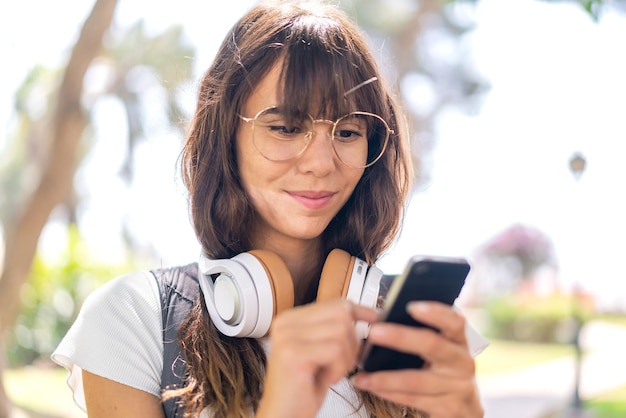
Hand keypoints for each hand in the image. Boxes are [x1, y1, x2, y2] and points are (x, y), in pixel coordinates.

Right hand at [256, 299, 377, 417]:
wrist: (285, 417)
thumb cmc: (304, 389)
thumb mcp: (322, 353)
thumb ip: (336, 330)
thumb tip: (370, 315)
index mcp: (291, 319)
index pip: (335, 303)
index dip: (360, 311)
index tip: (375, 319)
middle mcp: (285, 323)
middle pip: (341, 314)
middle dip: (352, 340)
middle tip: (344, 362)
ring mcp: (287, 337)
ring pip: (341, 331)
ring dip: (346, 358)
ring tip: (333, 372)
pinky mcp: (293, 354)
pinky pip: (335, 350)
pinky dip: (339, 368)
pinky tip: (328, 379)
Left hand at [352, 302, 483, 417]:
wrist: (465, 409)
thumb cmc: (445, 372)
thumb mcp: (443, 351)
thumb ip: (425, 334)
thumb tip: (387, 318)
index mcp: (459, 341)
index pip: (454, 321)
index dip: (435, 312)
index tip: (411, 306)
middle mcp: (463, 362)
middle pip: (433, 346)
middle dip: (400, 338)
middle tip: (374, 332)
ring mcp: (459, 387)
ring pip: (417, 380)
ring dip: (385, 376)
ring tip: (362, 372)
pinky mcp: (449, 409)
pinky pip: (413, 400)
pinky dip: (388, 392)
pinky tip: (372, 385)